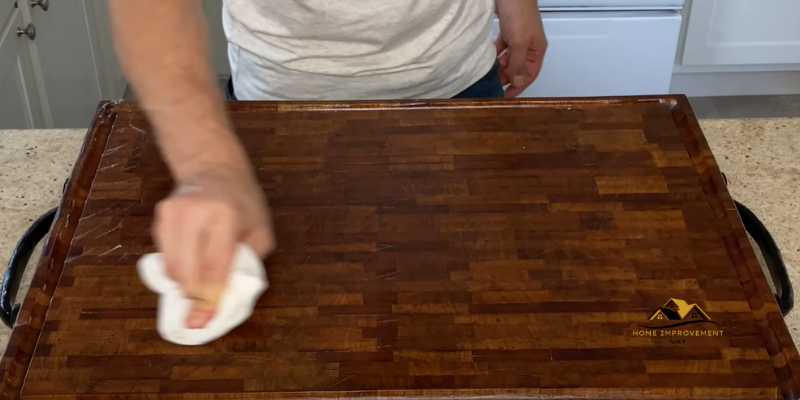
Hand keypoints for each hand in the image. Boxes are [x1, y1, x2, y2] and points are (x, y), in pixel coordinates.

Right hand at [152, 166, 274, 328]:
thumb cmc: (244, 204)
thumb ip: (246, 264)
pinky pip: (164, 255)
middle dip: (193, 297)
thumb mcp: (260, 232)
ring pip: (170, 266)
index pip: (214, 265)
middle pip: (186, 269)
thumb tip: (225, 298)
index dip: (210, 297)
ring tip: (198, 288)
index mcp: (225, 214)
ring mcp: (172, 212)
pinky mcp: (160, 215)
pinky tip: (191, 263)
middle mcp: (194, 211)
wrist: (215, 169)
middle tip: (198, 316)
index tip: (205, 321)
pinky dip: (176, 268)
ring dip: (183, 285)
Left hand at [495, 0, 547, 97]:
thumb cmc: (519, 11)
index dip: (518, 87)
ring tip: (489, 76)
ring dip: (500, 67)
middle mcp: (529, 45)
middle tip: (494, 87)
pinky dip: (495, 54)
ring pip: (509, 58)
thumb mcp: (519, 42)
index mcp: (537, 50)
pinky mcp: (508, 30)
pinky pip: (502, 47)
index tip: (506, 97)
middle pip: (519, 67)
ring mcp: (518, 37)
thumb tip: (518, 82)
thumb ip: (518, 63)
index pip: (529, 75)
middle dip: (508, 78)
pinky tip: (487, 58)